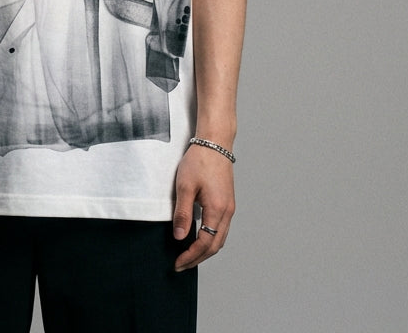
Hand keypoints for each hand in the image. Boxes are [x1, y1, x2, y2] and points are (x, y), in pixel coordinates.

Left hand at [171, 144, 235, 270]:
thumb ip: (183, 213)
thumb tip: (180, 237)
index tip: (178, 263)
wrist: (215, 143)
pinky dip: (211, 239)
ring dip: (205, 251)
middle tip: (181, 265)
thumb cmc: (199, 161)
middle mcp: (227, 212)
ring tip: (189, 256)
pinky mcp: (228, 202)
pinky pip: (221, 229)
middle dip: (198, 258)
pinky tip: (199, 238)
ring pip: (220, 239)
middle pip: (215, 246)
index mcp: (217, 210)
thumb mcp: (185, 186)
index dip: (191, 256)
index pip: (205, 243)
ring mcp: (229, 208)